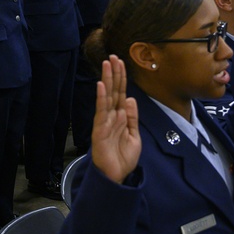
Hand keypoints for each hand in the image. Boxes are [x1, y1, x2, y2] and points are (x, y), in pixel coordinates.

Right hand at [90, 55, 140, 183]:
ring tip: (107, 64)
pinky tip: (101, 86)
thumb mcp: (134, 136)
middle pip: (113, 91)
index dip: (121, 78)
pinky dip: (101, 98)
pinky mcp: (99, 130)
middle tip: (113, 56)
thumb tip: (131, 99)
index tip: (121, 62)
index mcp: (119, 117)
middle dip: (113, 74)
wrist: (116, 177)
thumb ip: (132, 118)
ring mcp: (104, 122)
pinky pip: (101, 112)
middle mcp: (110, 117)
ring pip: (106, 97)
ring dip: (107, 80)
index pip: (120, 93)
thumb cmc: (122, 158)